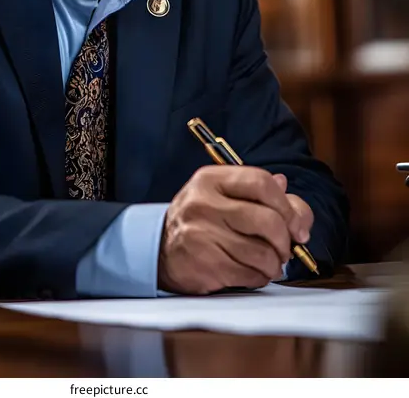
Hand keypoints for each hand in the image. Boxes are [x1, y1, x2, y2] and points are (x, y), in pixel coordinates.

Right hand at [158, 166, 312, 294]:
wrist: (160, 248)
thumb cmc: (201, 220)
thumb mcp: (224, 196)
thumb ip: (261, 194)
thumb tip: (292, 201)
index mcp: (212, 179)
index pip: (261, 182)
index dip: (288, 206)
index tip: (297, 226)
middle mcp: (204, 202)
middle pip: (267, 220)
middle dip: (285, 240)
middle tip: (286, 249)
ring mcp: (202, 233)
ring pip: (262, 253)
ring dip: (274, 264)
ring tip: (270, 263)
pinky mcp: (204, 263)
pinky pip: (249, 274)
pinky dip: (260, 277)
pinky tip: (253, 272)